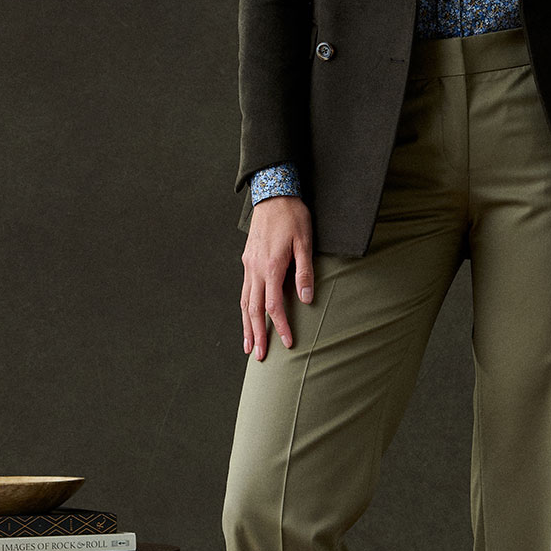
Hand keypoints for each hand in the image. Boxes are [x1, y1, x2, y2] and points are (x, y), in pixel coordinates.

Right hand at [241, 196, 313, 360]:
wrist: (274, 193)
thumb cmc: (293, 216)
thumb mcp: (305, 242)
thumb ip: (305, 272)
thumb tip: (306, 299)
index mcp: (271, 266)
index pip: (274, 305)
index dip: (280, 326)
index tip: (287, 343)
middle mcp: (256, 269)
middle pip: (253, 309)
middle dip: (257, 334)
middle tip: (260, 356)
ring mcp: (249, 265)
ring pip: (244, 302)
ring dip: (246, 326)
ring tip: (249, 346)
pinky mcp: (247, 260)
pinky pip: (244, 290)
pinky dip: (244, 309)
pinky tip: (246, 318)